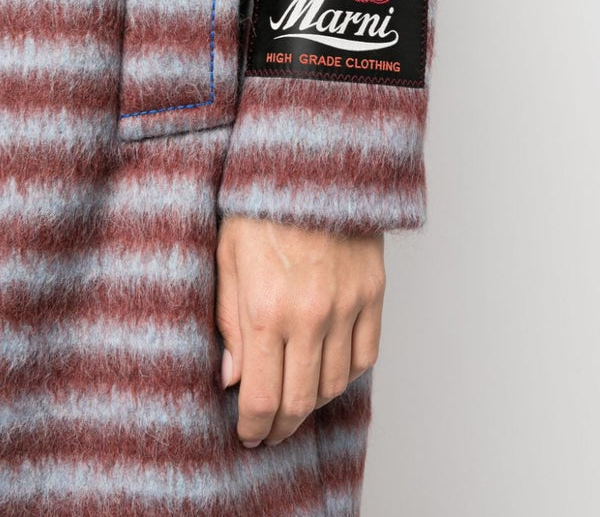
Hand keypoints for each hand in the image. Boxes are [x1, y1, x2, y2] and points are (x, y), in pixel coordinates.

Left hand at [215, 215, 385, 447]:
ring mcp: (348, 304)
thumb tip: (231, 380)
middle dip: (281, 426)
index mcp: (266, 309)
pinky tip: (329, 371)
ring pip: (336, 383)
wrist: (311, 164)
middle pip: (301, 401)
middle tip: (270, 432)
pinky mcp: (373, 291)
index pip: (261, 397)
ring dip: (314, 402)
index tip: (248, 435)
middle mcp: (310, 315)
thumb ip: (228, 322)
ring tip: (296, 401)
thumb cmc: (259, 204)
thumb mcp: (226, 258)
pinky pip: (366, 354)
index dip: (253, 428)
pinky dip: (348, 373)